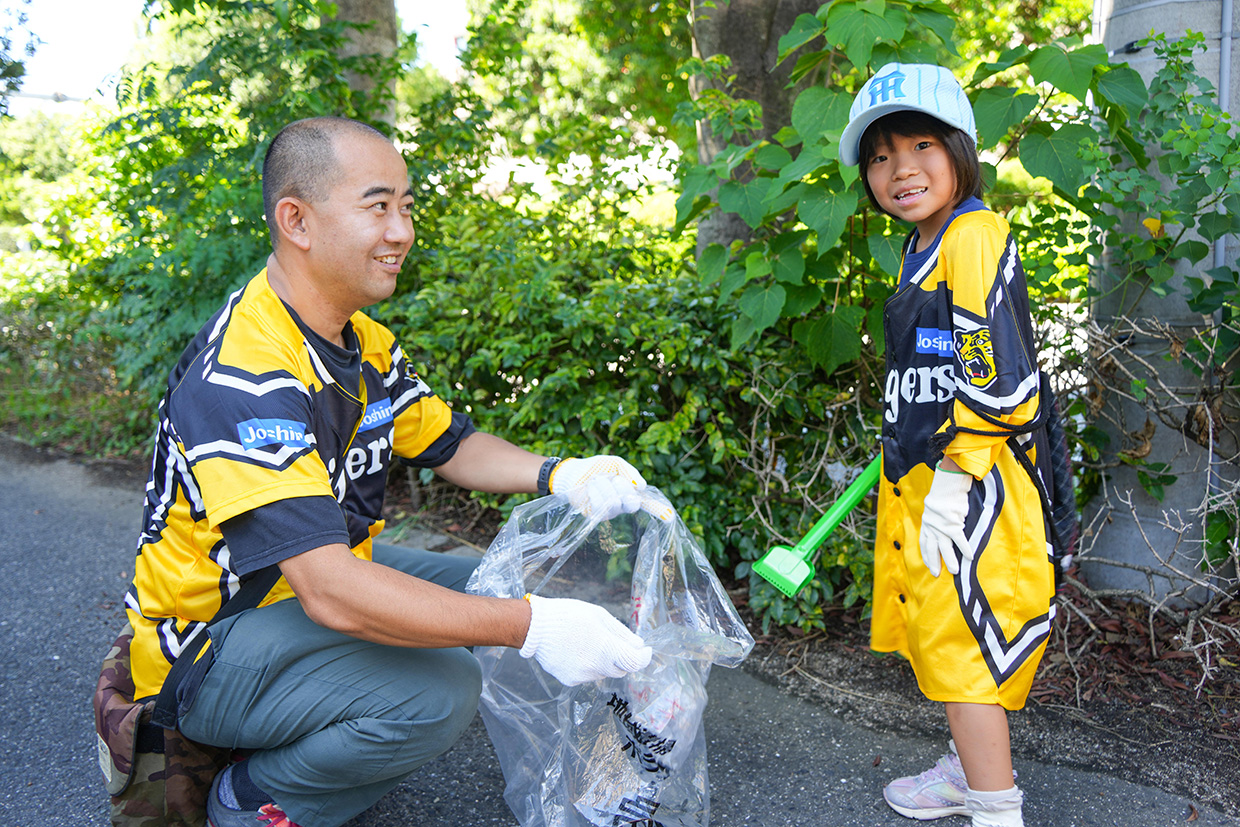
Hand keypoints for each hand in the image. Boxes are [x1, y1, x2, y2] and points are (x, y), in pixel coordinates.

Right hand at [519, 594, 652, 684]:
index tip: (645, 651)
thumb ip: (621, 633)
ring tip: (586, 642)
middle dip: (621, 658)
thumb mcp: (600, 616)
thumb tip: (639, 646)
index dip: (644, 657)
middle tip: (611, 641)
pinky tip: (574, 651)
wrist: (535, 627)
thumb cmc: (569, 615)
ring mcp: (582, 676)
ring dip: (602, 661)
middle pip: (620, 669)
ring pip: (602, 672)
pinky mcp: (570, 680)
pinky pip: (586, 675)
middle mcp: (596, 667)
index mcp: (607, 649)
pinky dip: (586, 665)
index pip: (635, 662)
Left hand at [550, 455, 645, 521]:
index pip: (644, 503)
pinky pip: (600, 506)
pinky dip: (595, 492)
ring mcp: (608, 512)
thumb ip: (630, 472)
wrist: (575, 471)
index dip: (653, 506)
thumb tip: (641, 486)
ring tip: (597, 479)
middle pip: (632, 504)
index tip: (656, 503)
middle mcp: (621, 505)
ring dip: (605, 487)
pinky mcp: (595, 515)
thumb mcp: (616, 463)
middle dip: (624, 488)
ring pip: (614, 504)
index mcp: (629, 494)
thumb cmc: (597, 467)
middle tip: (615, 478)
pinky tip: (590, 487)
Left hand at [919, 464, 973, 576]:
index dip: (926, 555)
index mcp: (926, 523)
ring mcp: (942, 527)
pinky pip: (960, 540)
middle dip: (934, 562)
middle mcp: (932, 527)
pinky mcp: (954, 525)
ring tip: (954, 571)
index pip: (924, 543)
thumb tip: (940, 523)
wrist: (947, 486)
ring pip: (945, 548)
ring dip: (950, 561)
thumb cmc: (943, 495)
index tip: (927, 564)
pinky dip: (965, 549)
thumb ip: (936, 519)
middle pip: (932, 549)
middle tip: (936, 574)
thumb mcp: (934, 508)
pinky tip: (970, 558)